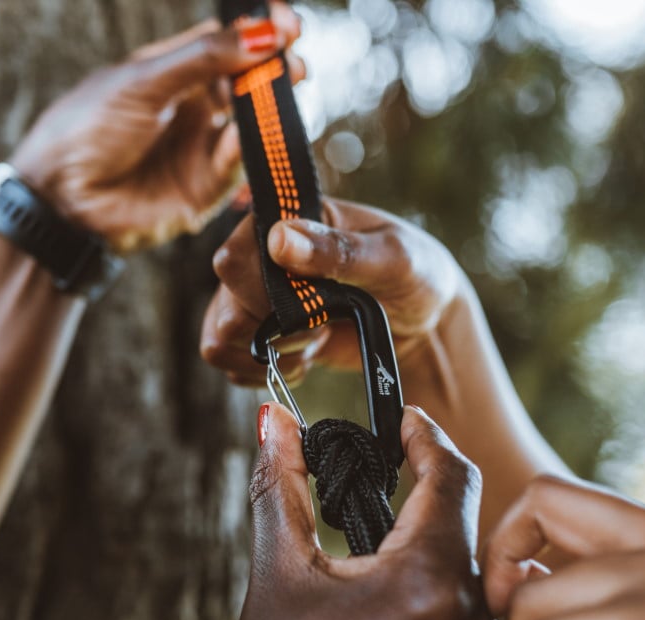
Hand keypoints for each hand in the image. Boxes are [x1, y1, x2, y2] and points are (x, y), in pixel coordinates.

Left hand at [10, 5, 302, 251]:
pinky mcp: (204, 188)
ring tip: (283, 97)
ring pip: (252, 125)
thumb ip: (203, 58)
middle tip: (293, 64)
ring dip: (271, 111)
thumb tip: (261, 32)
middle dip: (276, 71)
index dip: (258, 32)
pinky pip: (238, 166)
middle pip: (249, 84)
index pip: (227, 43)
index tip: (285, 24)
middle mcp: (193, 108)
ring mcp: (201, 147)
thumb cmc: (85, 128)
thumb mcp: (144, 81)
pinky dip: (250, 149)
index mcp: (174, 72)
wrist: (58, 196)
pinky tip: (251, 134)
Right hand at [201, 199, 462, 385]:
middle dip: (278, 332)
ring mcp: (253, 297)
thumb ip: (338, 249)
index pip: (232, 259)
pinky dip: (269, 374)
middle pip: (225, 307)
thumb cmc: (415, 273)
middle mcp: (259, 257)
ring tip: (315, 343)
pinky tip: (305, 358)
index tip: (312, 309)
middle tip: (323, 327)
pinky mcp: (257, 334)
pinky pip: (230, 364)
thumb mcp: (391, 256)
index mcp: (286, 220)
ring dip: (272, 356)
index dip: (264, 296)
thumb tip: (279, 239)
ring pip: (219, 339)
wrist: (425, 319)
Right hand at [225, 403, 499, 619]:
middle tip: (389, 464)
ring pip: (473, 565)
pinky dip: (443, 580)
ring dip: (437, 534)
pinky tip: (402, 583)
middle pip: (466, 519)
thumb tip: (273, 420)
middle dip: (428, 484)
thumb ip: (282, 485)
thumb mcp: (279, 574)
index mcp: (425, 583)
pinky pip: (476, 609)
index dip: (426, 438)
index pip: (451, 479)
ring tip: (389, 527)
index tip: (404, 419)